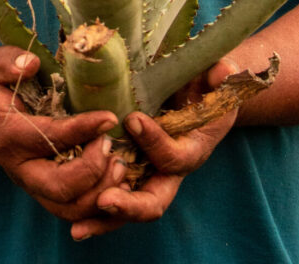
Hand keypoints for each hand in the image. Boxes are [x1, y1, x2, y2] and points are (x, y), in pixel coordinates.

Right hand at [0, 46, 126, 222]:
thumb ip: (7, 62)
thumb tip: (31, 63)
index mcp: (9, 135)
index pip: (50, 138)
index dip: (82, 129)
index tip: (109, 117)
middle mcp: (20, 168)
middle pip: (59, 187)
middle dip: (92, 170)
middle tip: (111, 144)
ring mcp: (31, 184)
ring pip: (68, 208)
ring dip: (99, 192)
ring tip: (119, 164)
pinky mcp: (43, 191)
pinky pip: (72, 211)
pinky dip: (96, 202)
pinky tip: (114, 180)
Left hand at [71, 58, 239, 240]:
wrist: (197, 99)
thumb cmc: (204, 87)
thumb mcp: (214, 78)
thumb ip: (219, 75)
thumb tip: (224, 70)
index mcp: (192, 149)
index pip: (174, 157)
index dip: (155, 141)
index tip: (133, 119)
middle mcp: (170, 173)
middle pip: (153, 201)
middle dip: (129, 205)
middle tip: (105, 201)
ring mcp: (148, 178)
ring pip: (129, 209)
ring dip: (104, 220)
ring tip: (78, 228)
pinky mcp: (129, 177)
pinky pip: (113, 201)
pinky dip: (95, 216)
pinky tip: (74, 228)